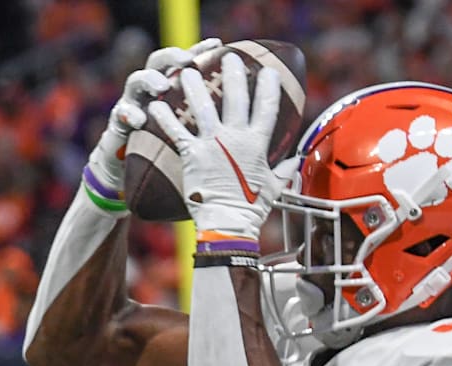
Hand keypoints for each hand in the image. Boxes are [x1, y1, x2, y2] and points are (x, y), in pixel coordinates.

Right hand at [86, 38, 221, 194]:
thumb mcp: (190, 127)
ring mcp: (133, 101)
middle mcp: (151, 88)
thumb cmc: (170, 145)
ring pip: (136, 81)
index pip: (185, 61)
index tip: (217, 43)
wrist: (134, 165)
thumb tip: (245, 108)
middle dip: (172, 57)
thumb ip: (208, 113)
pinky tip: (138, 120)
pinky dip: (129, 114)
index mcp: (171, 85)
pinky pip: (121, 114)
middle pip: (159, 62)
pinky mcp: (118, 121)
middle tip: (187, 60)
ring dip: (149, 80)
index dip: (199, 50)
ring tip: (162, 86)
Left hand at [148, 53, 281, 240]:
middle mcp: (235, 138)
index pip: (266, 109)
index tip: (268, 71)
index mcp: (256, 144)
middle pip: (235, 98)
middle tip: (228, 57)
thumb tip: (295, 162)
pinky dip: (164, 118)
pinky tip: (156, 105)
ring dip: (193, 86)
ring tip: (185, 71)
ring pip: (202, 107)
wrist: (227, 223)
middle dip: (233, 75)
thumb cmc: (251, 208)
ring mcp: (212, 144)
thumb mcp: (274, 188)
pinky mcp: (192, 154)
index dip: (269, 88)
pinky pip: (176, 131)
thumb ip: (283, 171)